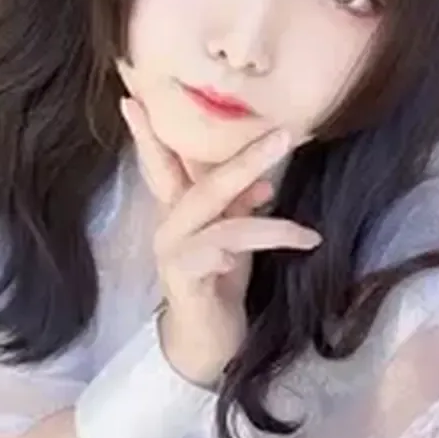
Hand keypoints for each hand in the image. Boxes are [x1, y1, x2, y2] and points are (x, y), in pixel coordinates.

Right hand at [120, 98, 320, 387]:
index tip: (131, 96)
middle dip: (244, 157)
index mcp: (179, 209)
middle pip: (203, 182)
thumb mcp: (234, 236)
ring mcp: (175, 251)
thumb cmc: (219, 283)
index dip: (148, 131)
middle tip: (282, 134)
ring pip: (220, 219)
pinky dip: (245, 248)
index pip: (163, 162)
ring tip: (307, 232)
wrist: (206, 341)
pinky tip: (262, 256)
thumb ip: (242, 206)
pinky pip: (220, 252)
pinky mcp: (186, 278)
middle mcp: (170, 224)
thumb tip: (264, 181)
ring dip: (268, 223)